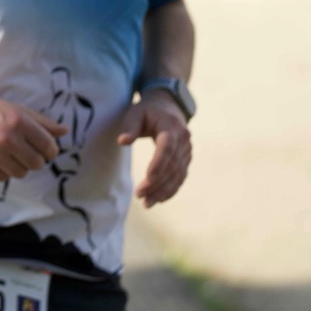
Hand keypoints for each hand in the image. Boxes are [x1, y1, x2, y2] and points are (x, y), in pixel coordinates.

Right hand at [0, 95, 68, 179]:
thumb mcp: (16, 110)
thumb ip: (42, 122)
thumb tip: (65, 131)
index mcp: (18, 121)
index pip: (48, 146)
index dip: (51, 150)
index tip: (46, 149)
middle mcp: (7, 138)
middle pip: (37, 163)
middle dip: (35, 159)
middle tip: (27, 152)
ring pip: (22, 173)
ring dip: (20, 166)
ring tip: (11, 154)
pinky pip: (4, 178)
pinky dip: (4, 171)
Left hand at [117, 92, 191, 206]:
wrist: (169, 107)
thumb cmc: (148, 110)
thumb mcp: (135, 112)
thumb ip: (129, 126)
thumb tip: (122, 141)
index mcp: (171, 126)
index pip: (167, 148)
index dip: (158, 164)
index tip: (147, 179)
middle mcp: (183, 140)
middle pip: (172, 165)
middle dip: (157, 183)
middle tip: (140, 196)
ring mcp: (187, 150)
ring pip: (178, 174)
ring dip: (164, 191)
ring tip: (147, 203)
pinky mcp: (186, 158)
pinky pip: (181, 176)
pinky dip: (171, 189)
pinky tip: (159, 199)